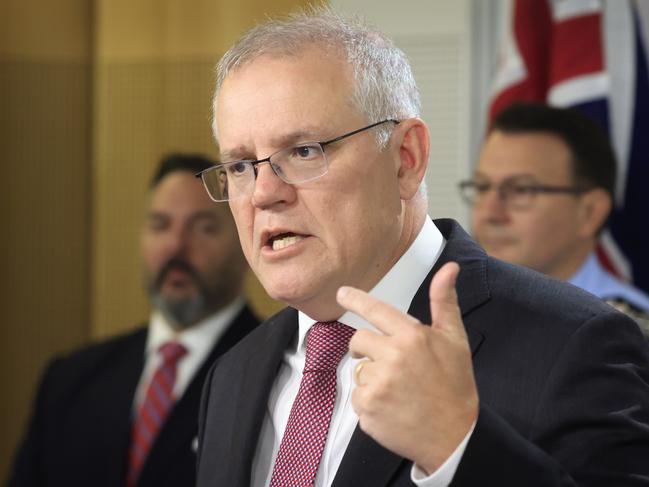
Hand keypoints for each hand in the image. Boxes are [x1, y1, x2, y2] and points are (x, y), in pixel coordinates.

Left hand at [336, 262, 477, 473]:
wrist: (455, 436)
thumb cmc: (455, 385)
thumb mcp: (455, 340)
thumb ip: (444, 302)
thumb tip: (449, 267)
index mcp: (412, 336)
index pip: (376, 310)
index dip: (356, 299)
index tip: (341, 293)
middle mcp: (393, 357)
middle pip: (358, 340)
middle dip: (367, 349)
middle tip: (388, 363)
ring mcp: (378, 384)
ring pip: (358, 370)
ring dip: (372, 378)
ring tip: (399, 391)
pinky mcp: (368, 408)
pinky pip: (357, 397)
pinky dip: (370, 402)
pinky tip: (392, 408)